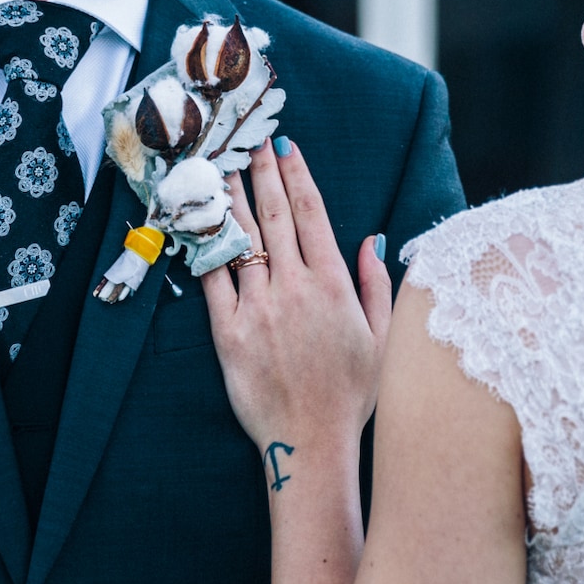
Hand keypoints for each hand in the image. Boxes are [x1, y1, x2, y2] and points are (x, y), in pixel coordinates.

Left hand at [204, 138, 392, 465]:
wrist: (310, 444)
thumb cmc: (351, 394)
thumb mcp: (382, 337)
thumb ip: (377, 283)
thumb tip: (372, 238)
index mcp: (333, 285)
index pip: (311, 214)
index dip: (297, 174)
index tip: (286, 145)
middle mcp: (295, 288)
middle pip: (273, 215)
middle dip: (261, 171)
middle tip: (248, 139)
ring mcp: (258, 308)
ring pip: (241, 239)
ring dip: (232, 199)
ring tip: (221, 168)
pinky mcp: (229, 333)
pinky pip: (214, 280)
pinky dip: (207, 248)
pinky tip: (201, 223)